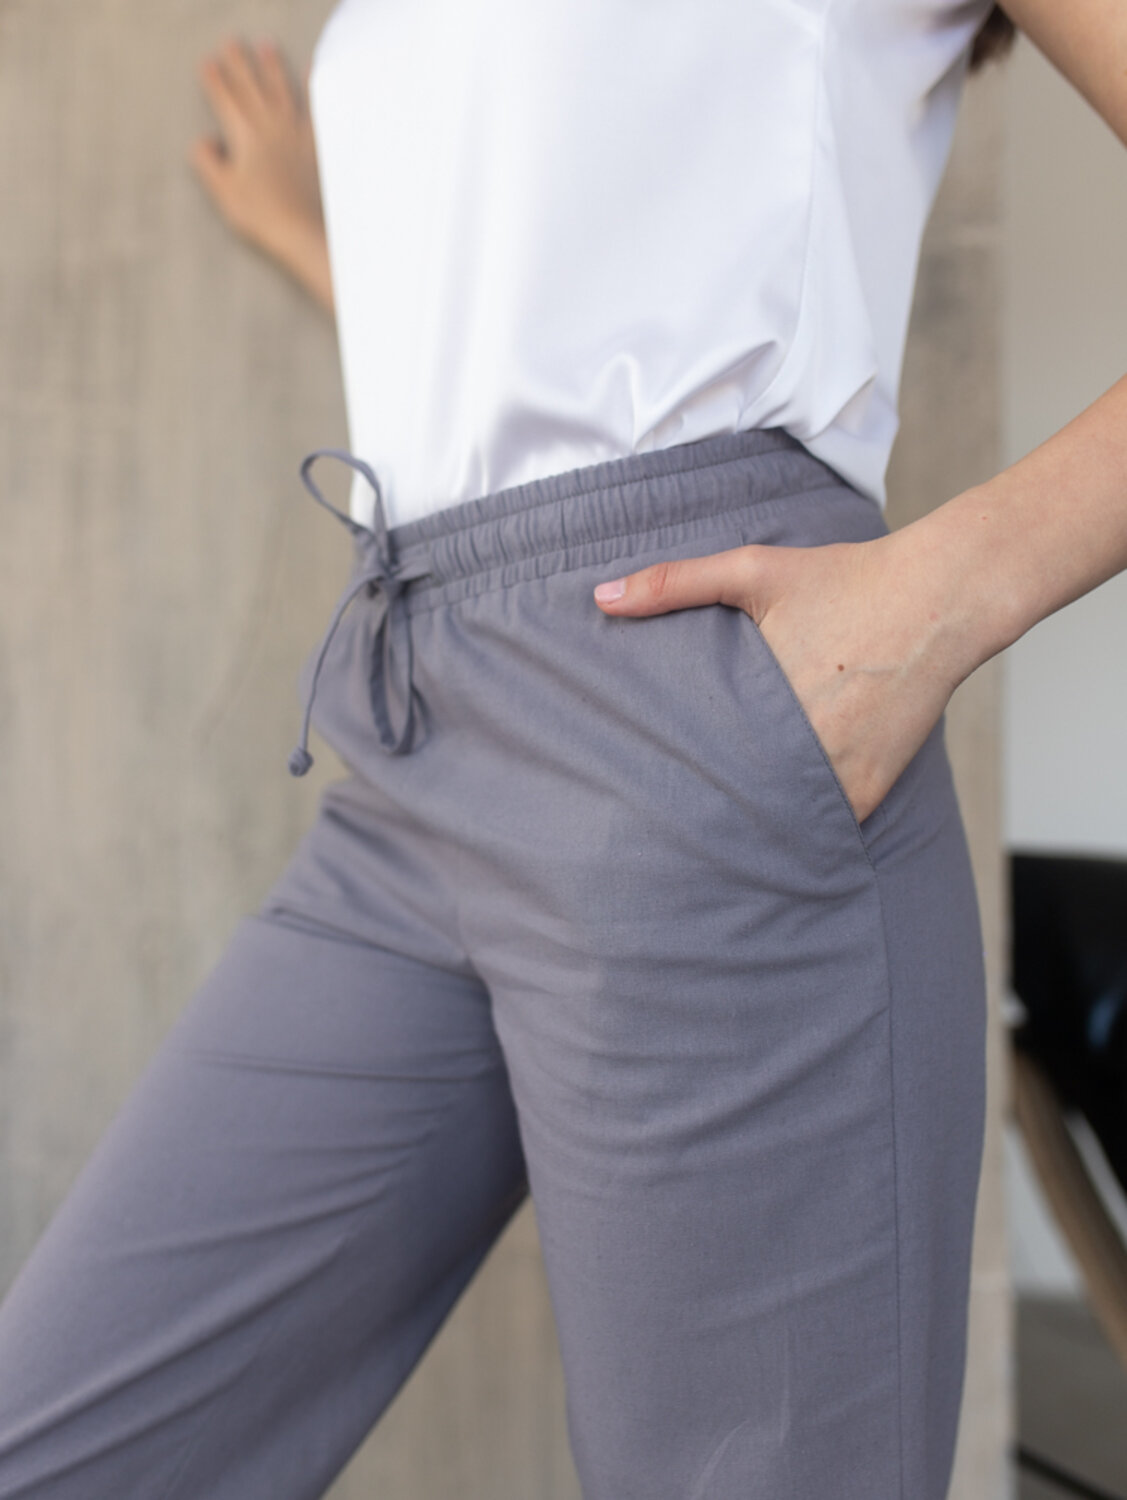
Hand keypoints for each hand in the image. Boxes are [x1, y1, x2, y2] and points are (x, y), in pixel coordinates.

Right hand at [189, 37, 333, 312]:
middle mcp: (270, 127)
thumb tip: (204, 139)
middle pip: (251, 88)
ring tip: (265, 46)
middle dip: (239, 64)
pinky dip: (314, 89)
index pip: (225, 100)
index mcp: (244, 136)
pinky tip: (313, 72)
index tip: (208, 63)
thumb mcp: (222, 191)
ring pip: (281, 91)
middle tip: (231, 42)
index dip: (215, 81)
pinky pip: (315, 111)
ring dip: (272, 67)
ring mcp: (295, 134)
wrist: (303, 231)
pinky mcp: (316, 146)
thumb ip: (207, 160)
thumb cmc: (261, 215)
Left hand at [593, 530, 971, 824]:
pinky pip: (822, 825)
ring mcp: (839, 777)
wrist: (941, 598)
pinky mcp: (870, 791)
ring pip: (775, 821)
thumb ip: (674, 583)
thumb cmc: (845, 579)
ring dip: (748, 822)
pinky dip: (798, 827)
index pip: (694, 764)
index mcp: (760, 701)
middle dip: (700, 808)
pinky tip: (769, 830)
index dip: (665, 782)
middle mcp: (801, 747)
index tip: (637, 791)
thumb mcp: (753, 569)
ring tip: (707, 833)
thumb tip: (600, 599)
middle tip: (660, 823)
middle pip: (731, 801)